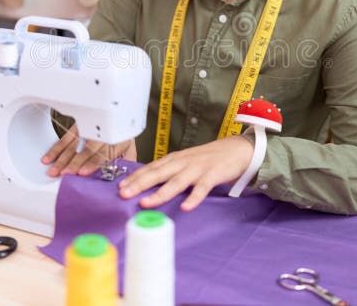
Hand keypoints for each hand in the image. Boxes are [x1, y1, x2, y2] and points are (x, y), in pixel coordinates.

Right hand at [41, 125, 136, 176]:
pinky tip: (49, 157)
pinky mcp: (78, 127)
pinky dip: (56, 149)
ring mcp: (88, 129)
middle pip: (86, 149)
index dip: (92, 163)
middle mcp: (101, 134)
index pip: (102, 153)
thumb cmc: (122, 137)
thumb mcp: (130, 150)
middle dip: (74, 162)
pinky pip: (65, 139)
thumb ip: (126, 164)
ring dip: (62, 158)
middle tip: (65, 173)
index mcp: (116, 141)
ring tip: (54, 170)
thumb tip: (122, 178)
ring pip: (73, 144)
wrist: (119, 116)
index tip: (82, 172)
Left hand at [118, 136, 253, 211]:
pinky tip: (186, 207)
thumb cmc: (208, 159)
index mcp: (175, 159)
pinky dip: (194, 197)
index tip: (119, 186)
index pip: (151, 168)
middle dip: (139, 184)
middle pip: (158, 173)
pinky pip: (202, 188)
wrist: (237, 149)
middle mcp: (183, 162)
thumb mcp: (186, 162)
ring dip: (160, 193)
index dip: (135, 177)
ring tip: (146, 203)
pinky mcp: (213, 175)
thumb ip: (170, 171)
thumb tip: (149, 185)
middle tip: (123, 193)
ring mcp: (198, 168)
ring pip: (176, 182)